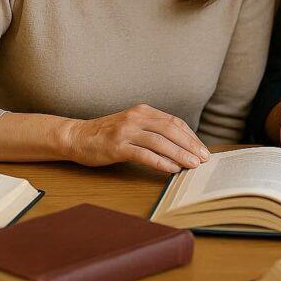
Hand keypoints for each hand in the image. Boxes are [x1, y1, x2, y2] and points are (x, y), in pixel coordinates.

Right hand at [60, 104, 209, 173]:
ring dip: (179, 154)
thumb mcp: (133, 125)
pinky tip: (171, 169)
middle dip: (190, 145)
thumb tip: (180, 147)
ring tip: (192, 165)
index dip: (191, 136)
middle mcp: (136, 117)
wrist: (77, 136)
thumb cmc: (107, 134)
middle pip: (171, 130)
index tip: (202, 149)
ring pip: (160, 142)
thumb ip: (153, 131)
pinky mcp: (117, 146)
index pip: (174, 122)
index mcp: (144, 111)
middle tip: (204, 158)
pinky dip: (160, 162)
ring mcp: (126, 131)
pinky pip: (144, 154)